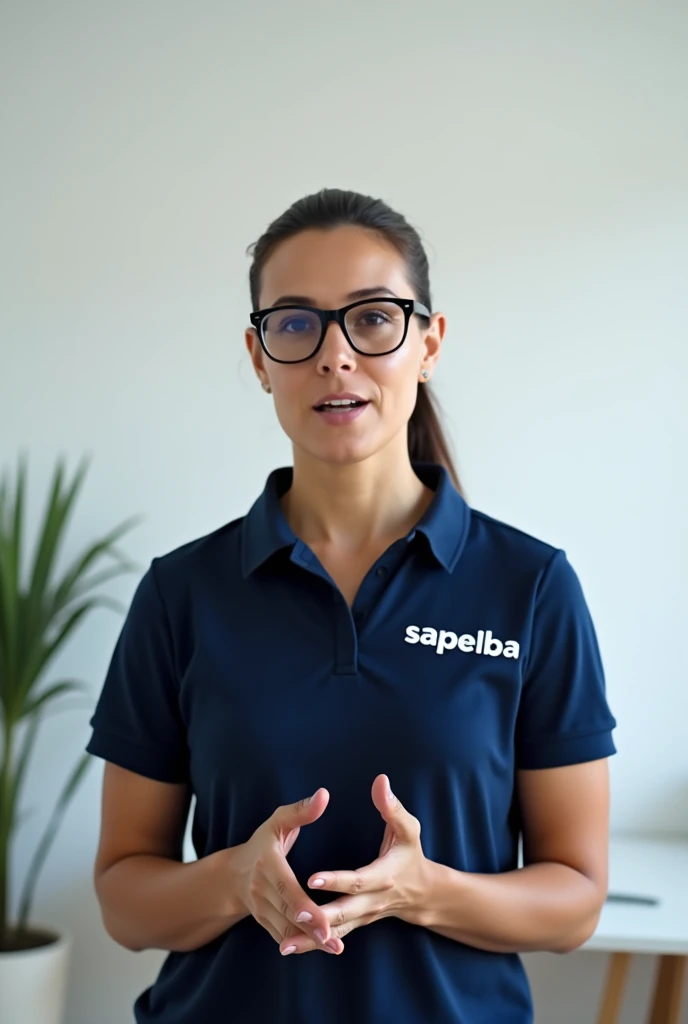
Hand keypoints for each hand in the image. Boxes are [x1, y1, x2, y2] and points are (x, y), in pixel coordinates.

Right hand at [232, 788, 343, 955]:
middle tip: (331, 939)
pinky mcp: (264, 921)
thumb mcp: (278, 821)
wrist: (233, 873)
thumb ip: (301, 810)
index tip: (318, 916)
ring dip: (308, 940)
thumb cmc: (263, 842)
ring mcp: (260, 908)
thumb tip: (324, 795)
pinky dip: (299, 944)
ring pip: (285, 928)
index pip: (284, 885)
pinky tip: (320, 948)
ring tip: (334, 947)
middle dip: (309, 927)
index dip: (300, 902)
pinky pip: (282, 935)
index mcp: (267, 863)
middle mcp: (260, 888)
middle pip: (286, 911)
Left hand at [278, 775, 429, 954]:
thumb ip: (392, 807)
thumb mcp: (408, 829)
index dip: (335, 880)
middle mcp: (373, 901)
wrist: (422, 893)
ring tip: (285, 944)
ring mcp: (364, 916)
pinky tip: (290, 947)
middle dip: (320, 916)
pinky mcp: (356, 923)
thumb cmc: (411, 855)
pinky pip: (333, 936)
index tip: (312, 878)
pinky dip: (313, 944)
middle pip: (345, 912)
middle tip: (295, 914)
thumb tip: (380, 781)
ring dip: (311, 939)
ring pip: (336, 931)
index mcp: (384, 876)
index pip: (357, 880)